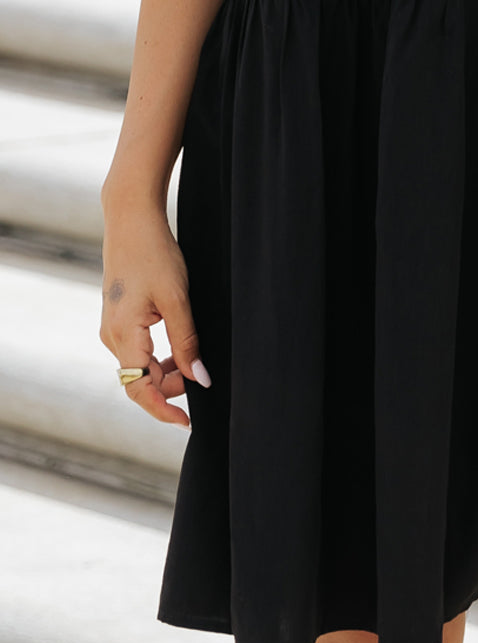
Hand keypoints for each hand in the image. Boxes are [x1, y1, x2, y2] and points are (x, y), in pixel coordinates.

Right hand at [99, 196, 210, 427]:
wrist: (132, 221)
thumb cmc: (155, 255)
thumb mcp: (177, 300)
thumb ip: (187, 343)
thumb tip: (199, 380)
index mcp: (124, 335)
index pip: (138, 389)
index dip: (162, 409)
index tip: (186, 421)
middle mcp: (111, 336)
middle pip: (138, 380)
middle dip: (169, 388)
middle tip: (200, 380)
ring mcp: (112, 327)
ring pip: (138, 366)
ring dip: (164, 372)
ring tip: (193, 362)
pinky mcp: (118, 319)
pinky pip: (136, 350)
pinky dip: (157, 357)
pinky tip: (178, 349)